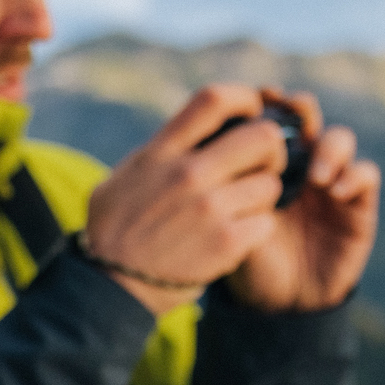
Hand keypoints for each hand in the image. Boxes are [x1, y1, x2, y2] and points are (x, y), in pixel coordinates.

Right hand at [82, 85, 301, 314]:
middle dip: (271, 149)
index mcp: (161, 152)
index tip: (250, 110)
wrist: (112, 287)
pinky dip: (256, 229)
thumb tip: (193, 129)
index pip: (214, 99)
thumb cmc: (114, 230)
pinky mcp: (227, 242)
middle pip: (262, 136)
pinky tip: (235, 236)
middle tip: (261, 164)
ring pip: (271, 184)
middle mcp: (188, 174)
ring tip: (239, 209)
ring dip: (261, 196)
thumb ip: (158, 152)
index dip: (244, 98)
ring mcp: (210, 209)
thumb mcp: (122, 178)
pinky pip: (266, 222)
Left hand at [223, 89, 379, 311]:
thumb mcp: (225, 221)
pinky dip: (353, 174)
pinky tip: (333, 191)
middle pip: (308, 118)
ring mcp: (332, 182)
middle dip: (301, 109)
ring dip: (329, 146)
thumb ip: (222, 187)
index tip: (258, 96)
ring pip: (340, 139)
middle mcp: (300, 165)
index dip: (268, 102)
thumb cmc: (245, 259)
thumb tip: (204, 146)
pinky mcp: (359, 205)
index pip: (271, 118)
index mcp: (265, 163)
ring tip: (313, 175)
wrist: (276, 304)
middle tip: (291, 114)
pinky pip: (365, 174)